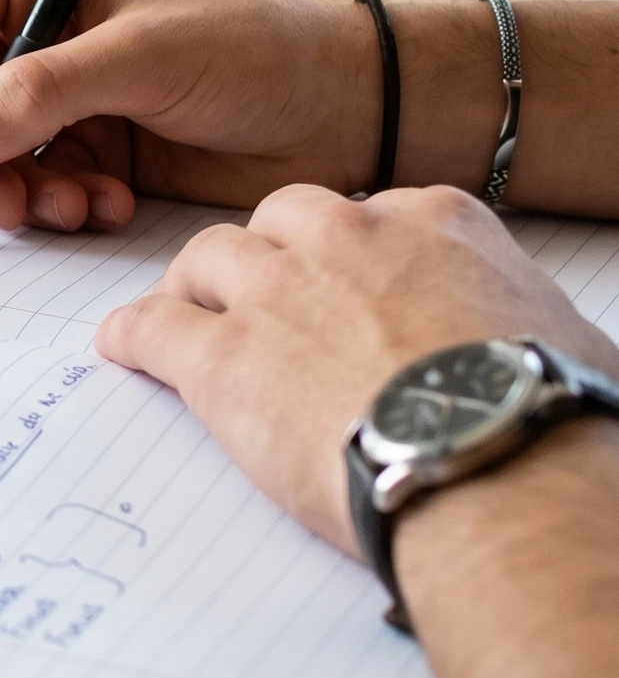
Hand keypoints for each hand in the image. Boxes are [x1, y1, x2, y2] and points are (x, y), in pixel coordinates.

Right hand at [0, 0, 379, 231]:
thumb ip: (46, 90)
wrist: (341, 112)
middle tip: (4, 200)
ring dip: (22, 191)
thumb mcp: (146, 56)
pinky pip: (40, 186)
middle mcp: (43, 34)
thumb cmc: (257, 51)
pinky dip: (62, 206)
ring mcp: (66, 97)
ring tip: (74, 208)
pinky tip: (110, 206)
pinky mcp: (94, 149)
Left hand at [94, 184, 618, 549]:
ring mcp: (275, 288)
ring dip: (196, 289)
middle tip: (261, 300)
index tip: (344, 284)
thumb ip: (503, 308)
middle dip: (267, 258)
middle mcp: (345, 236)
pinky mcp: (221, 353)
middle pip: (278, 222)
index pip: (369, 215)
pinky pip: (151, 326)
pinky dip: (132, 336)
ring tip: (190, 319)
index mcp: (432, 220)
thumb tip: (517, 337)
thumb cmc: (543, 412)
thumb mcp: (554, 331)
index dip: (348, 256)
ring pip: (208, 258)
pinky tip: (123, 349)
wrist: (496, 462)